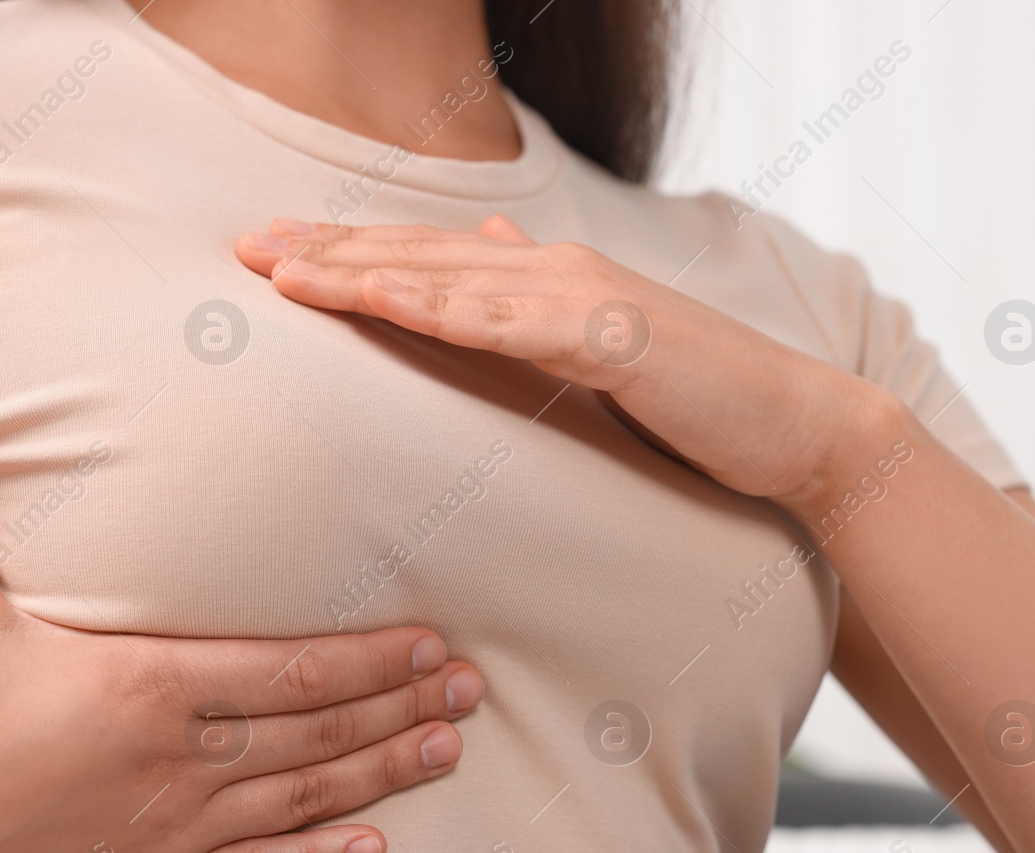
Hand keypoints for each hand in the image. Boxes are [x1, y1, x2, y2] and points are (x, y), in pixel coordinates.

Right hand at [0, 474, 481, 852]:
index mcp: (149, 685)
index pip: (292, 668)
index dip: (370, 656)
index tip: (428, 642)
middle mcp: (178, 758)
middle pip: (318, 731)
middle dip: (401, 705)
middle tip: (470, 689)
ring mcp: (172, 828)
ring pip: (305, 799)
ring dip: (383, 772)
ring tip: (448, 749)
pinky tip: (374, 849)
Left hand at [236, 217, 896, 515]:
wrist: (791, 422)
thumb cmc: (693, 394)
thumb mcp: (598, 344)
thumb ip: (535, 299)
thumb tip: (488, 249)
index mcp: (545, 277)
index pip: (427, 259)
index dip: (347, 253)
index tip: (274, 256)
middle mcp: (553, 271)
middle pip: (418, 255)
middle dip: (327, 250)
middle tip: (244, 249)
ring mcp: (580, 298)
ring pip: (447, 278)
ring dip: (360, 271)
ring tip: (281, 272)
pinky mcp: (607, 339)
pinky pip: (506, 322)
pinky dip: (440, 307)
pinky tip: (382, 300)